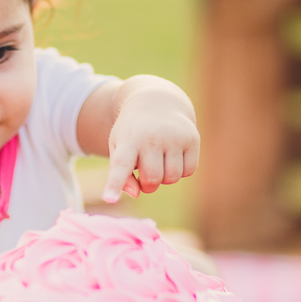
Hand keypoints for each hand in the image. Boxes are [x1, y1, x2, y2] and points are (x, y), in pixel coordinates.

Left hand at [101, 83, 199, 203]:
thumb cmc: (132, 133)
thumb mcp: (119, 149)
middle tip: (143, 170)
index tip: (109, 199)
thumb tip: (137, 194)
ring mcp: (174, 136)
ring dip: (165, 177)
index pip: (120, 166)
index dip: (114, 185)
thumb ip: (120, 175)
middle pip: (153, 180)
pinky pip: (189, 171)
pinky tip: (173, 155)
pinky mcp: (192, 138)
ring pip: (172, 177)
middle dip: (148, 183)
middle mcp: (152, 137)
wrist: (156, 102)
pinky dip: (181, 170)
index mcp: (128, 141)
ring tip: (158, 160)